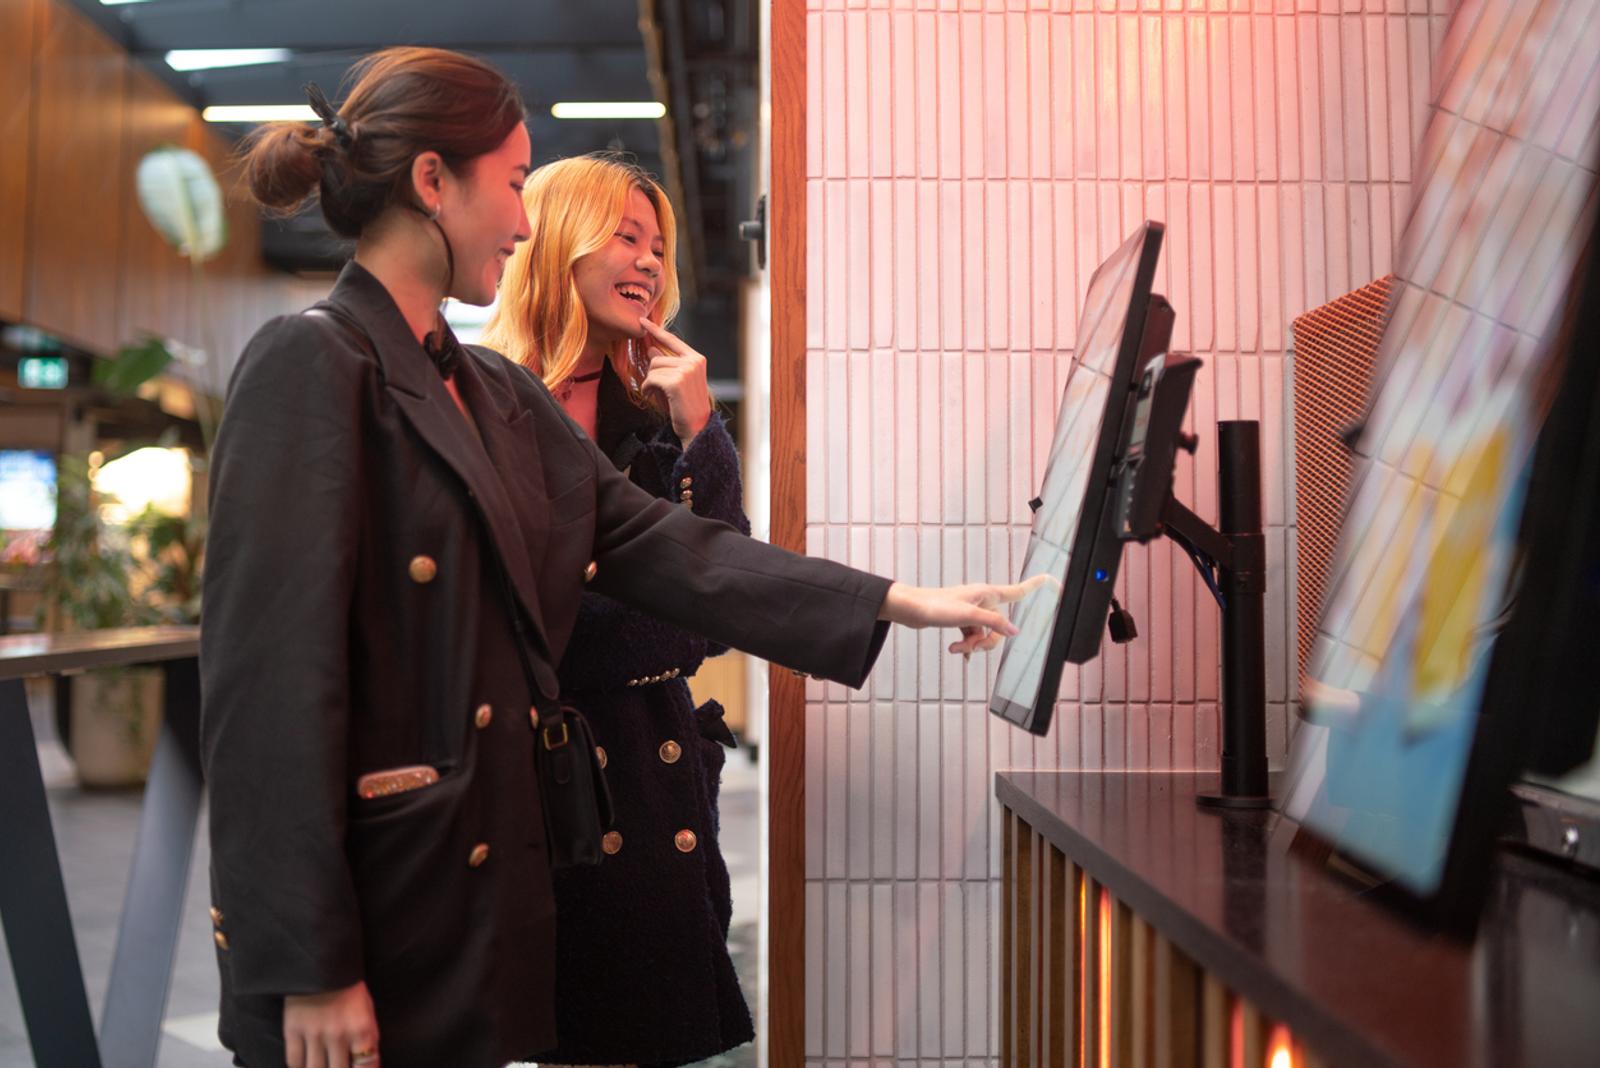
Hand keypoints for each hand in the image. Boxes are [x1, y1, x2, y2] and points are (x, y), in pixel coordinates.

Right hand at [284, 981, 378, 1067]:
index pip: (366, 1066)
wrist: (323, 962)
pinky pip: (294, 1060)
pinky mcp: (293, 1029)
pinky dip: (299, 1066)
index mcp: (361, 1028)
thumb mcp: (367, 1010)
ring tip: (322, 1065)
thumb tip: (368, 1063)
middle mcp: (338, 1034)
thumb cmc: (349, 988)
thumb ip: (369, 1037)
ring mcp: (314, 1033)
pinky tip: (304, 1063)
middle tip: (337, 1066)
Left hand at [638, 318, 711, 445]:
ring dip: (650, 382)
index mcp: (697, 359)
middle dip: (652, 374)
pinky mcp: (676, 382)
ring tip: (657, 394)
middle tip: (657, 389)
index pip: (672, 340)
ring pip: (653, 368)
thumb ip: (667, 364)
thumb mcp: (676, 381)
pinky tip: (652, 396)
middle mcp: (693, 362)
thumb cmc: (685, 406)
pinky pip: (651, 379)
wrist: (696, 427)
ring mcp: (686, 371)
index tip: (642, 321)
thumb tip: (651, 349)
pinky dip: (647, 389)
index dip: (656, 330)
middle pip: (657, 358)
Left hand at [877, 575, 1046, 655]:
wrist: (911, 609)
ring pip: (985, 634)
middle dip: (986, 641)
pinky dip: (968, 645)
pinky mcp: (961, 619)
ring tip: (956, 649)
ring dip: (973, 645)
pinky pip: (973, 636)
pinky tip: (960, 653)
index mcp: (988, 593)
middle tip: (969, 648)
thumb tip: (1015, 631)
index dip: (1036, 586)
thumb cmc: (935, 606)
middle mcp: (983, 600)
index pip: (1019, 590)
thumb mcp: (967, 616)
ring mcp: (972, 611)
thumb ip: (993, 623)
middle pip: (1000, 626)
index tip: (1052, 579)